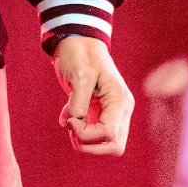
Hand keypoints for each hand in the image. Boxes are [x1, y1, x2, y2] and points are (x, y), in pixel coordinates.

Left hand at [53, 35, 133, 155]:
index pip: (109, 134)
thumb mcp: (80, 74)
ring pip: (107, 144)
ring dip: (85, 141)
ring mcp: (112, 112)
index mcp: (119, 100)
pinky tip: (67, 117)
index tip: (70, 120)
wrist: (78, 41)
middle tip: (71, 128)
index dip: (87, 134)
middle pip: (114, 146)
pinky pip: (95, 133)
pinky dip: (80, 132)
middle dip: (90, 144)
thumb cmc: (80, 53)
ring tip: (69, 123)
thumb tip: (75, 123)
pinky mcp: (100, 111)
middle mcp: (120, 109)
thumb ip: (79, 101)